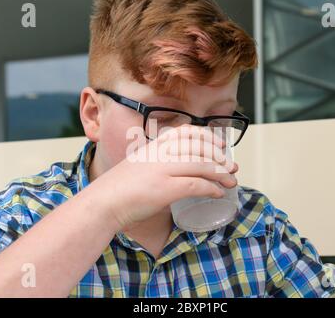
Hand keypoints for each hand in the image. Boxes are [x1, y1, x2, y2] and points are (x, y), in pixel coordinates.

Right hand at [89, 125, 237, 231]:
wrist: (102, 202)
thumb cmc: (119, 189)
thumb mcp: (139, 166)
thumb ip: (157, 163)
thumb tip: (179, 171)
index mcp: (153, 145)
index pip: (186, 132)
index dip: (207, 137)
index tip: (219, 146)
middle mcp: (160, 153)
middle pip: (199, 147)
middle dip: (220, 157)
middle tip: (232, 167)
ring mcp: (163, 169)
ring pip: (202, 165)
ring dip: (221, 174)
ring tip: (231, 182)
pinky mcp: (165, 188)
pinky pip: (197, 185)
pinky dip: (211, 189)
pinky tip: (218, 193)